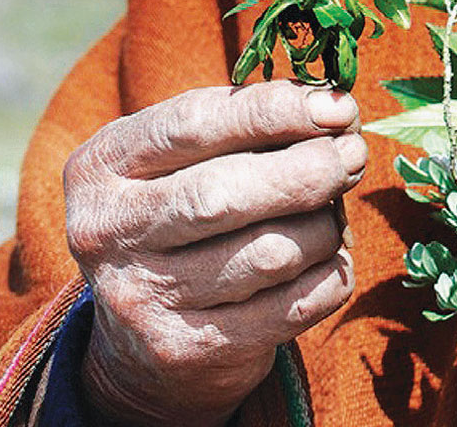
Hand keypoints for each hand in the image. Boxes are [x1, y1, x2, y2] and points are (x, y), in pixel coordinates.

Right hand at [64, 81, 365, 426]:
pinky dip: (331, 274)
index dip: (275, 110)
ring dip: (325, 225)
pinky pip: (294, 305)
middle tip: (353, 154)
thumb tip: (338, 111)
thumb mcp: (187, 157)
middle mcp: (109, 232)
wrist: (142, 339)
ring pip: (272, 253)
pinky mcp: (189, 350)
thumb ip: (250, 125)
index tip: (338, 106)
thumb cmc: (184, 212)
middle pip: (226, 193)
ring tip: (333, 210)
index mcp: (103, 166)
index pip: (194, 124)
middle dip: (310, 169)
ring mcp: (144, 299)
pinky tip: (328, 257)